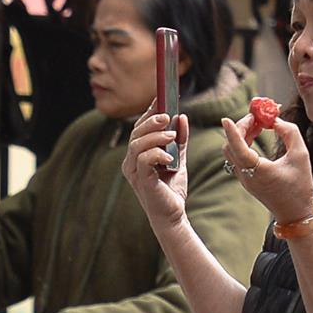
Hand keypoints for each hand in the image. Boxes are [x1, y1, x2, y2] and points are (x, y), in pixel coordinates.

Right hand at [121, 111, 188, 226]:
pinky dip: (156, 153)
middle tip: (168, 116)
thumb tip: (182, 117)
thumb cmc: (172, 189)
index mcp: (137, 155)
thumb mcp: (179, 159)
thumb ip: (180, 140)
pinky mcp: (141, 181)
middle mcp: (131, 162)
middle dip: (151, 121)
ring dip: (156, 136)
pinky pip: (143, 160)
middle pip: (136, 133)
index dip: (149, 112)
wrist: (173, 215)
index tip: (161, 98)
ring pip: (137, 144)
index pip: (139, 128)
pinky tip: (169, 156)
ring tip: (172, 136)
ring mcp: (134, 172)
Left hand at [221, 115, 312, 224]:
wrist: (296, 213)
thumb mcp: (301, 155)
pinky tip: (257, 134)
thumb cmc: (300, 185)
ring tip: (259, 123)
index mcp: (257, 171)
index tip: (225, 119)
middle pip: (231, 147)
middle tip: (256, 115)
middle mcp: (246, 176)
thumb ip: (289, 133)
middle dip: (240, 128)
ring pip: (232, 151)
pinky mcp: (246, 179)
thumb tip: (275, 121)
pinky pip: (238, 157)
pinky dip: (243, 143)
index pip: (238, 149)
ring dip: (241, 134)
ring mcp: (244, 179)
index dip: (232, 132)